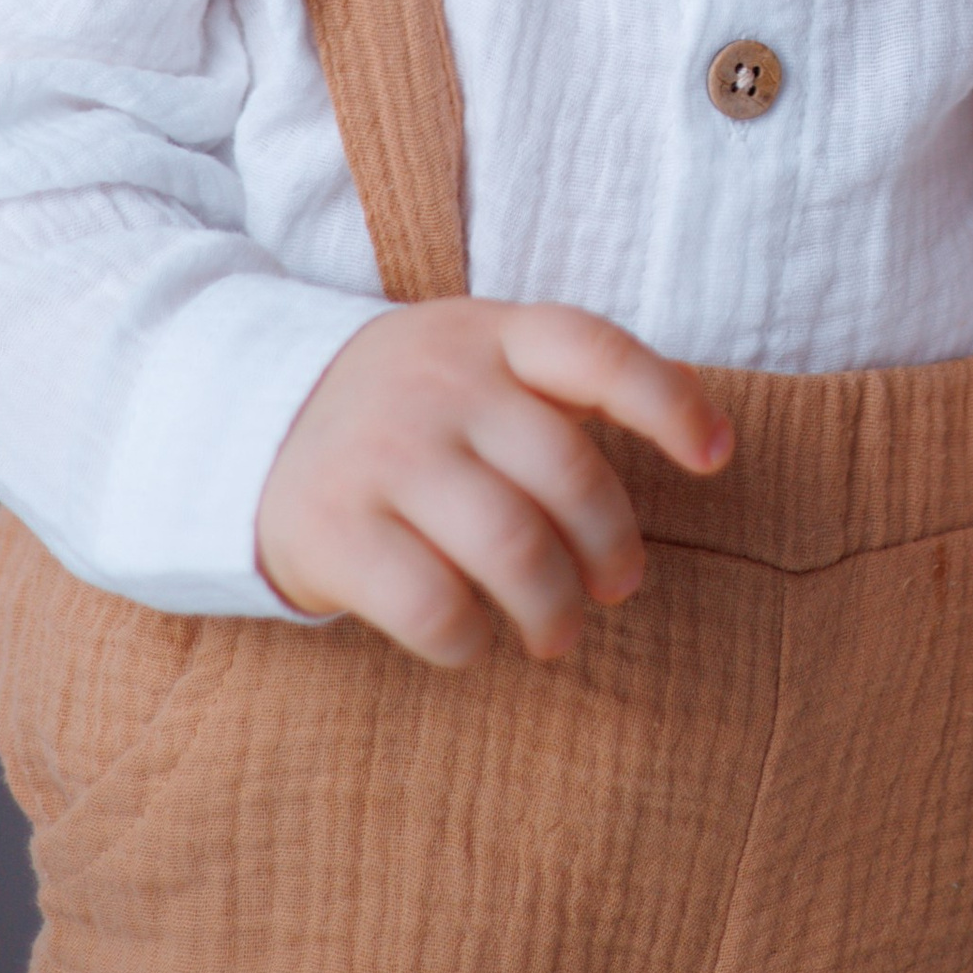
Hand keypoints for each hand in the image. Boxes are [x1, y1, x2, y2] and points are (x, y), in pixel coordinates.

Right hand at [254, 298, 731, 665]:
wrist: (255, 420)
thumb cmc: (416, 406)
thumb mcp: (482, 359)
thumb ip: (569, 389)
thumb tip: (703, 441)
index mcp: (491, 333)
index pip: (596, 350)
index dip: (667, 401)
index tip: (717, 456)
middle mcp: (441, 383)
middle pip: (566, 473)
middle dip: (611, 547)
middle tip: (617, 587)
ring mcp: (383, 453)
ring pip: (511, 548)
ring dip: (553, 609)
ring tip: (556, 631)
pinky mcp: (332, 529)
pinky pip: (432, 605)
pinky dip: (469, 639)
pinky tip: (471, 638)